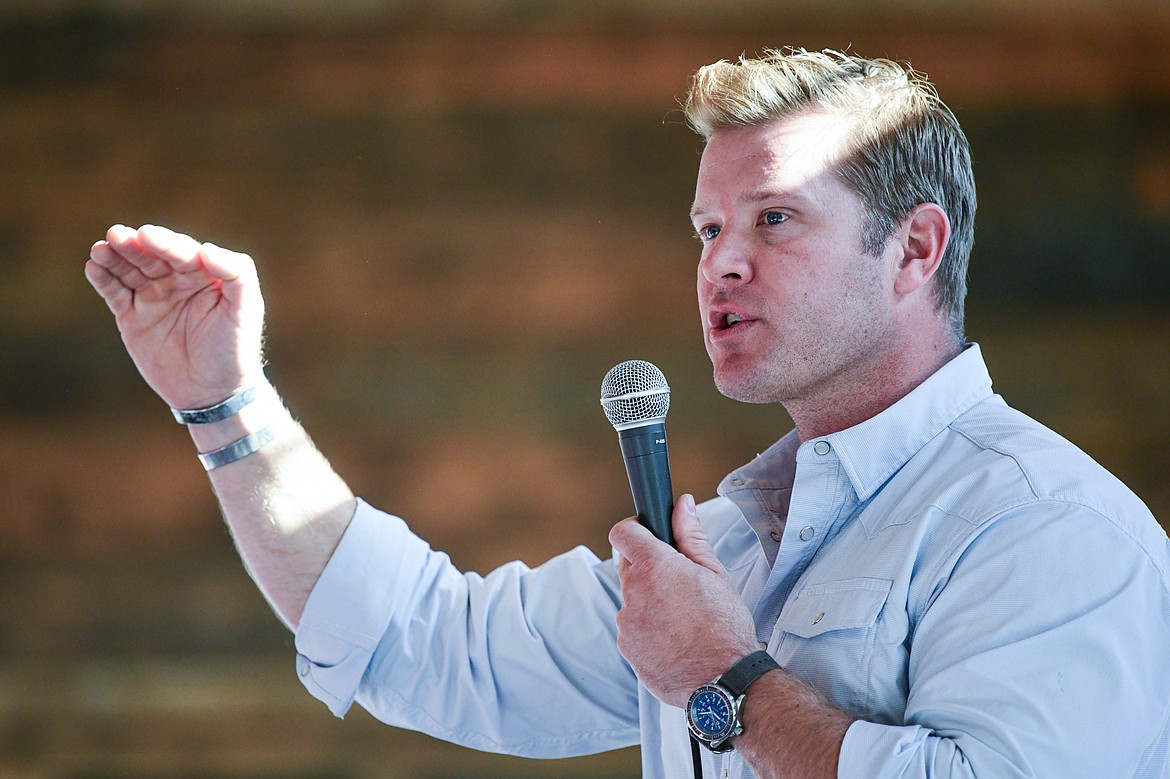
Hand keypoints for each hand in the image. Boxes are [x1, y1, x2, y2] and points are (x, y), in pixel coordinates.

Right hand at [85, 224, 266, 409]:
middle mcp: (176, 280)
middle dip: (134, 245)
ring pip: (129, 270)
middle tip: (117, 235)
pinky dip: (103, 279)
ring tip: (100, 249)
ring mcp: (152, 297)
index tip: (147, 235)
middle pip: (151, 256)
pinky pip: (115, 293)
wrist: (213, 392)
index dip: (165, 243)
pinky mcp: (132, 316)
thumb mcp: (246, 310)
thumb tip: (206, 248)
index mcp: (204, 274)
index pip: (182, 252)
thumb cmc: (235, 349)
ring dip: (114, 257)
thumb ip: (236, 274)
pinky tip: (94, 267)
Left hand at [609, 494, 759, 707]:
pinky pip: (633, 628)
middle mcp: (633, 593)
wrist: (723, 680)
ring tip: (683, 618)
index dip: (635, 528)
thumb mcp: (714, 573)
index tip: (647, 534)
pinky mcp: (626, 648)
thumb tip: (681, 505)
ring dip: (650, 601)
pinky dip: (649, 629)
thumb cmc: (725, 627)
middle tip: (679, 582)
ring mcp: (627, 623)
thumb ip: (691, 535)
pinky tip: (676, 638)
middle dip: (649, 567)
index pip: (623, 532)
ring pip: (632, 599)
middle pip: (628, 566)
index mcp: (655, 568)